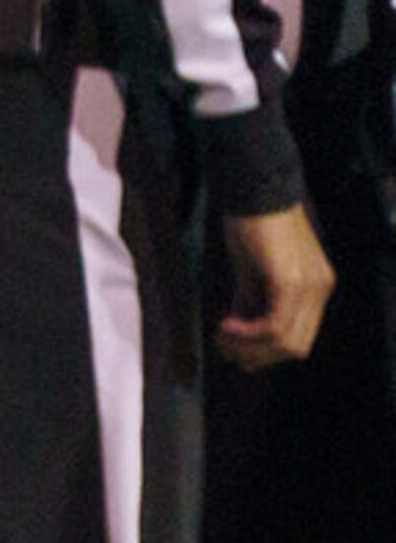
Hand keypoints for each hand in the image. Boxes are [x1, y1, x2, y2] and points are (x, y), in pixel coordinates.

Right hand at [218, 203, 332, 369]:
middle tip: (224, 347)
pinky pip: (275, 325)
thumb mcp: (251, 268)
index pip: (298, 337)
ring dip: (249, 347)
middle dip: (257, 355)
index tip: (232, 347)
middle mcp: (320, 289)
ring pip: (286, 342)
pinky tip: (225, 325)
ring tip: (221, 336)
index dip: (265, 351)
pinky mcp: (290, 281)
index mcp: (315, 286)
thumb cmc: (250, 220)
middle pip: (296, 347)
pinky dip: (248, 333)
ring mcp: (309, 286)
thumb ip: (250, 299)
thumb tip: (238, 330)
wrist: (253, 187)